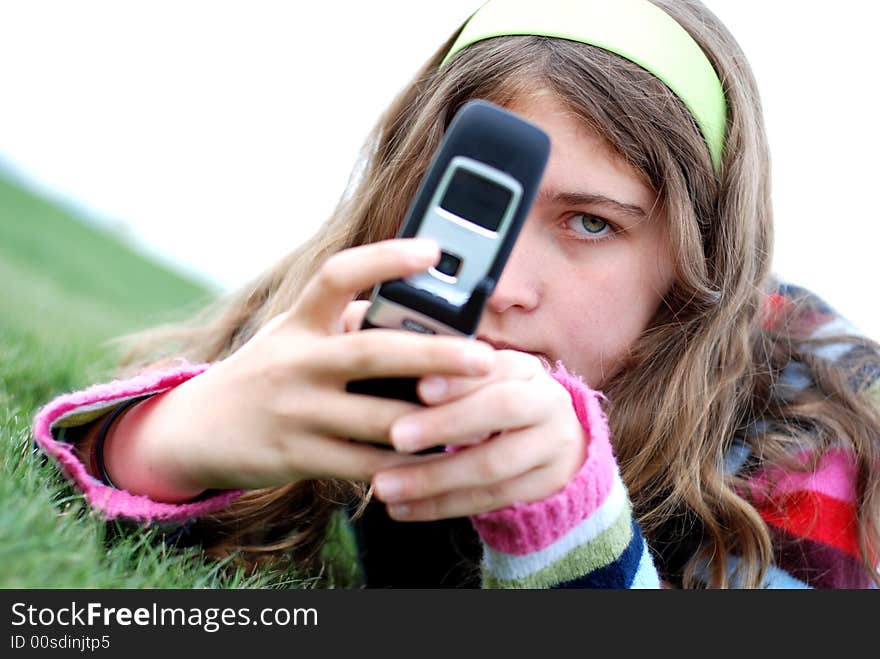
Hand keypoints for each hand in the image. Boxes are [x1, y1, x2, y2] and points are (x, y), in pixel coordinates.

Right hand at [103, 239, 495, 500]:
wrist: (197, 429)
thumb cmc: (266, 372)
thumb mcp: (293, 333)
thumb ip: (347, 319)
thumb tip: (415, 308)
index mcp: (300, 322)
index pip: (339, 276)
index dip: (386, 258)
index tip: (433, 250)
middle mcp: (296, 361)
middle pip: (372, 352)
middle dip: (434, 354)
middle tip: (485, 357)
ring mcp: (296, 412)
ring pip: (375, 419)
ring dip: (432, 420)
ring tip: (480, 415)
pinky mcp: (298, 457)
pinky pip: (364, 463)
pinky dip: (406, 463)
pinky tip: (441, 458)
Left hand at [369, 350, 587, 520]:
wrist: (549, 439)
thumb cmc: (490, 399)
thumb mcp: (476, 377)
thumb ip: (435, 364)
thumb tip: (368, 335)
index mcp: (523, 367)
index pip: (494, 365)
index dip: (458, 378)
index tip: (419, 387)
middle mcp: (546, 401)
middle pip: (502, 409)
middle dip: (446, 423)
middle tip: (396, 436)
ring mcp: (552, 445)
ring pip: (493, 465)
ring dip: (434, 478)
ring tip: (384, 486)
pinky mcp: (547, 484)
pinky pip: (491, 500)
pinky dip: (442, 506)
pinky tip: (402, 509)